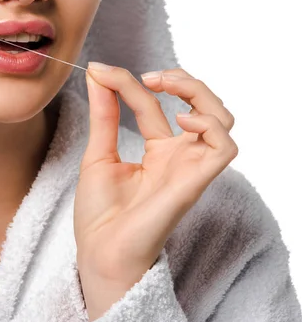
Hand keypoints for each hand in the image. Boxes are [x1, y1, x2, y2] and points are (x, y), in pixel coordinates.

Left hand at [74, 64, 237, 319]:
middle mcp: (178, 156)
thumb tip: (97, 74)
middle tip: (148, 75)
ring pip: (222, 119)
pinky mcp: (196, 182)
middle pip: (201, 105)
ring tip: (163, 86)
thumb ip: (104, 114)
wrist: (99, 251)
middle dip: (181, 79)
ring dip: (199, 92)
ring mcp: (189, 168)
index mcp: (156, 151)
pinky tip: (182, 121)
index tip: (99, 70)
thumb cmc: (99, 214)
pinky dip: (210, 125)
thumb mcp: (98, 154)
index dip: (127, 83)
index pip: (152, 104)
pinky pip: (225, 147)